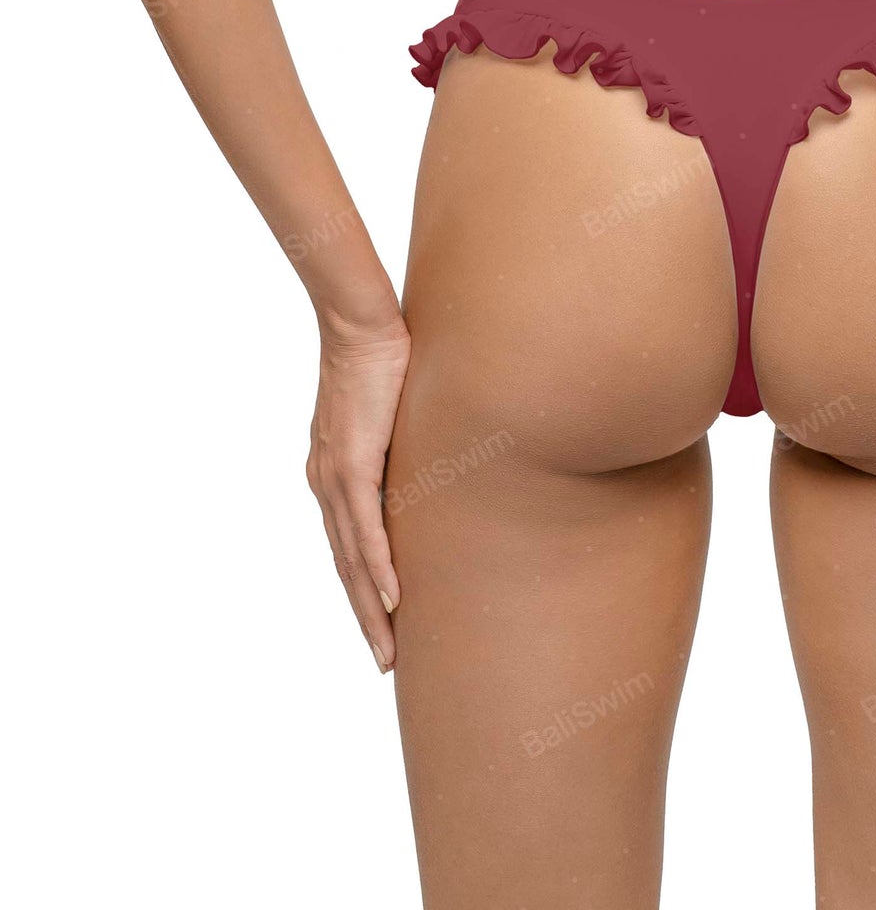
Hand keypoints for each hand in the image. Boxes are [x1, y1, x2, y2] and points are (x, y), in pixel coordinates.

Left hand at [306, 317, 410, 671]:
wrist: (359, 323)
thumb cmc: (381, 358)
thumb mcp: (395, 413)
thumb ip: (405, 443)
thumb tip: (438, 455)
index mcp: (333, 476)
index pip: (348, 547)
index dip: (363, 591)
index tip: (383, 627)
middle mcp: (327, 485)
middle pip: (346, 568)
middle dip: (366, 619)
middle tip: (387, 662)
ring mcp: (335, 478)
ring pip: (352, 560)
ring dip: (372, 609)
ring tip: (389, 649)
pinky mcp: (353, 464)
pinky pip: (365, 529)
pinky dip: (377, 568)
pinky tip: (392, 598)